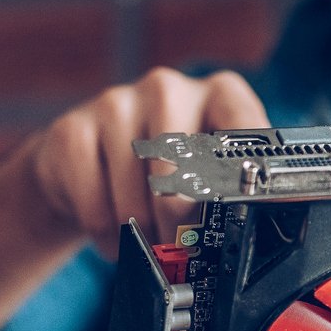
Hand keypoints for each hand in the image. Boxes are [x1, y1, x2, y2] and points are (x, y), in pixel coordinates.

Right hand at [24, 68, 267, 257]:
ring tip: (144, 235)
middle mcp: (170, 88)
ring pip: (139, 193)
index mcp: (219, 94)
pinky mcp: (73, 130)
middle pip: (186, 171)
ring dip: (142, 232)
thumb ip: (232, 187)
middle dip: (182, 222)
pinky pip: (96, 202)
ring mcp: (117, 103)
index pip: (245, 127)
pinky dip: (105, 232)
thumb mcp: (206, 173)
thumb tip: (256, 228)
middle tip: (180, 242)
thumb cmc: (161, 174)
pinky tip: (111, 229)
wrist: (85, 168)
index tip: (243, 209)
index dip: (243, 177)